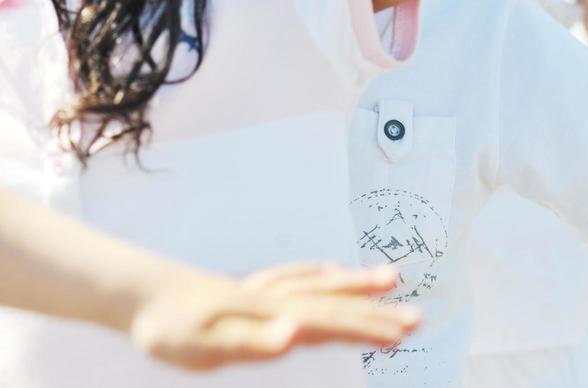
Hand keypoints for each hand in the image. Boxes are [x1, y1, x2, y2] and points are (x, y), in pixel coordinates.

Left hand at [130, 260, 418, 370]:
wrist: (140, 292)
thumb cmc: (170, 325)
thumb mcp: (206, 344)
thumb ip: (253, 341)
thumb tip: (294, 333)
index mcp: (271, 312)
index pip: (330, 321)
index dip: (368, 327)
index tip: (407, 331)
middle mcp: (274, 296)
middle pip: (333, 301)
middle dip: (375, 309)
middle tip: (417, 316)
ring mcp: (264, 290)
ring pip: (320, 283)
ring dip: (355, 283)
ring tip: (390, 277)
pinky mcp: (253, 291)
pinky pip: (300, 278)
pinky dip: (324, 275)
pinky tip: (330, 273)